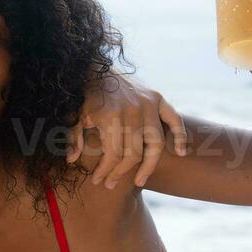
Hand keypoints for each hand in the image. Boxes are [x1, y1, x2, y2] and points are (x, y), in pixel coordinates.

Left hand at [68, 71, 186, 188]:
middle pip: (134, 153)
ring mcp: (148, 104)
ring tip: (140, 180)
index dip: (106, 171)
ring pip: (155, 143)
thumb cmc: (85, 95)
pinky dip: (179, 136)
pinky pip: (174, 120)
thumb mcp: (75, 115)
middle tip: (112, 184)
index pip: (114, 154)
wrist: (97, 68)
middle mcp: (133, 111)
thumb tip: (71, 160)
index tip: (99, 181)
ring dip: (149, 165)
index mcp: (111, 117)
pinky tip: (181, 153)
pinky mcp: (158, 98)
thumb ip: (73, 137)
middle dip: (122, 172)